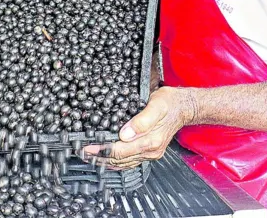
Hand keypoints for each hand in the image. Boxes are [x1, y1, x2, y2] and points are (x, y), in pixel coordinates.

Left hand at [82, 87, 196, 169]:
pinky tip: (106, 160)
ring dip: (105, 161)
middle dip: (98, 157)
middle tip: (81, 153)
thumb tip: (124, 134)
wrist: (185, 107)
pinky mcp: (149, 152)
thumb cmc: (171, 102)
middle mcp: (151, 151)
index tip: (86, 147)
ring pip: (123, 164)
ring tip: (89, 157)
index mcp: (151, 140)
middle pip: (119, 160)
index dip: (101, 150)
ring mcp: (150, 153)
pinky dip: (116, 162)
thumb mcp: (156, 105)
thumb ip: (141, 121)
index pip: (120, 150)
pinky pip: (129, 162)